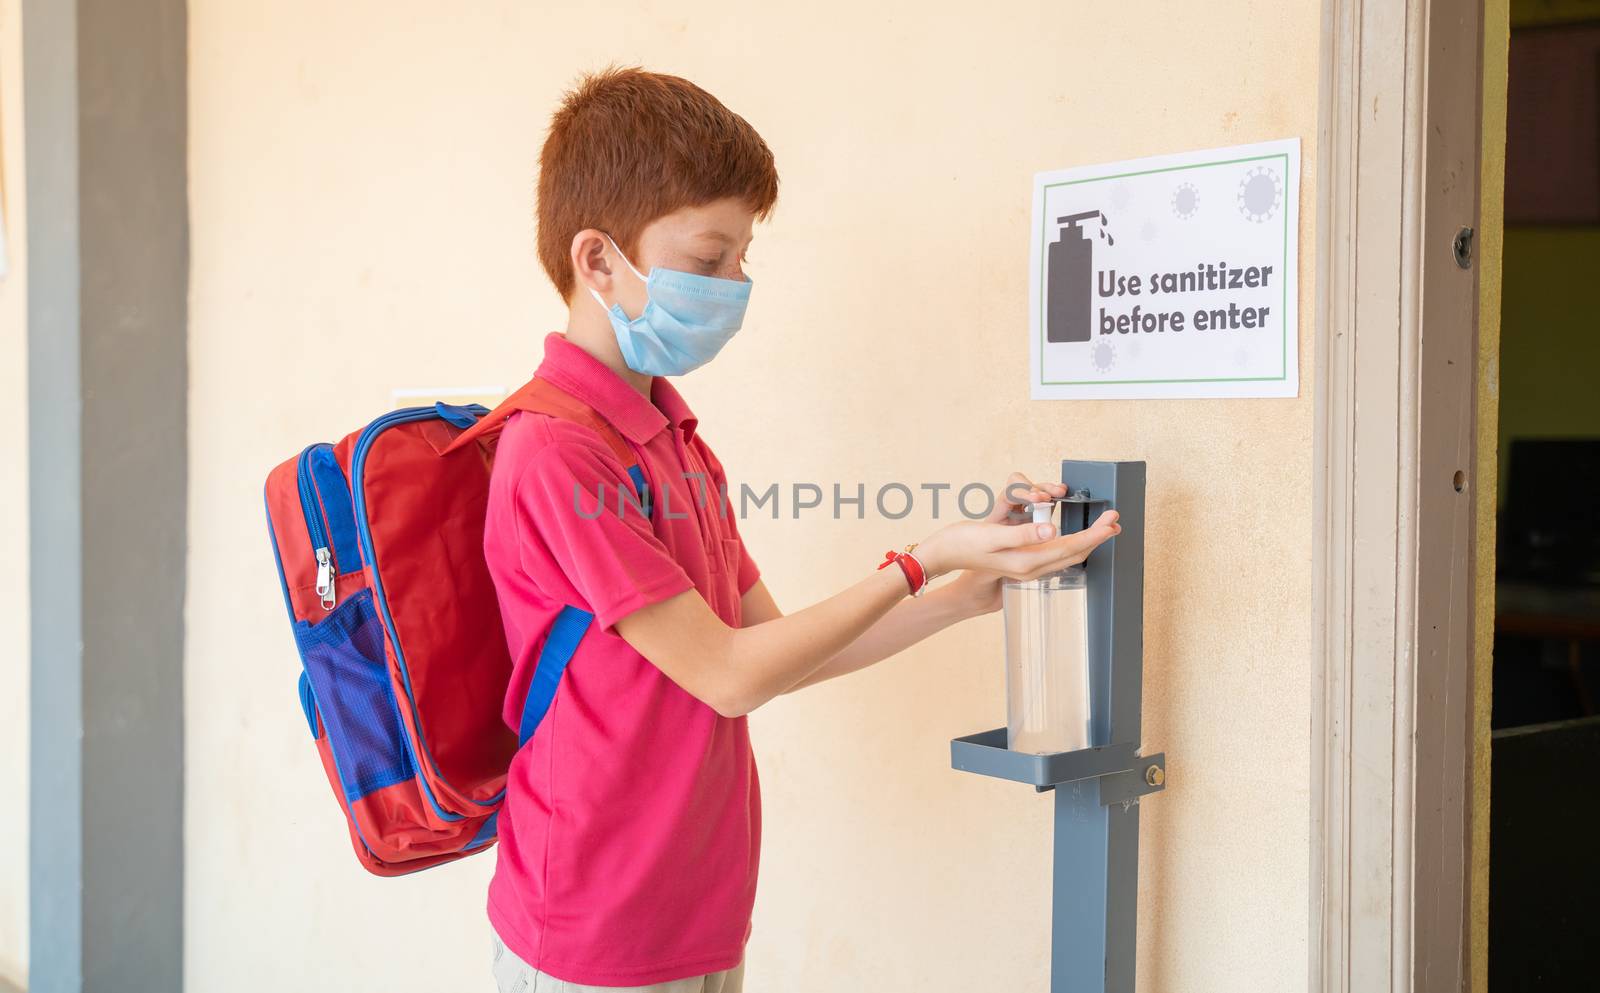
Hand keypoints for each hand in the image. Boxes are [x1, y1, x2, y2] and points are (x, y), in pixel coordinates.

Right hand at [920, 472, 1120, 614]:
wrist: (943, 556)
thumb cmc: (963, 543)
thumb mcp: (992, 535)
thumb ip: (1023, 534)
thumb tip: (1052, 530)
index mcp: (1027, 560)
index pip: (1070, 547)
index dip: (1094, 534)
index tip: (1112, 522)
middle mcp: (1030, 566)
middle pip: (1073, 552)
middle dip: (1097, 536)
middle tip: (1115, 522)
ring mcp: (1026, 564)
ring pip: (1065, 554)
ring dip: (1086, 539)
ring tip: (1102, 527)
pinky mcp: (1021, 559)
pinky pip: (1053, 553)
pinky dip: (1069, 541)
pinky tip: (1072, 534)